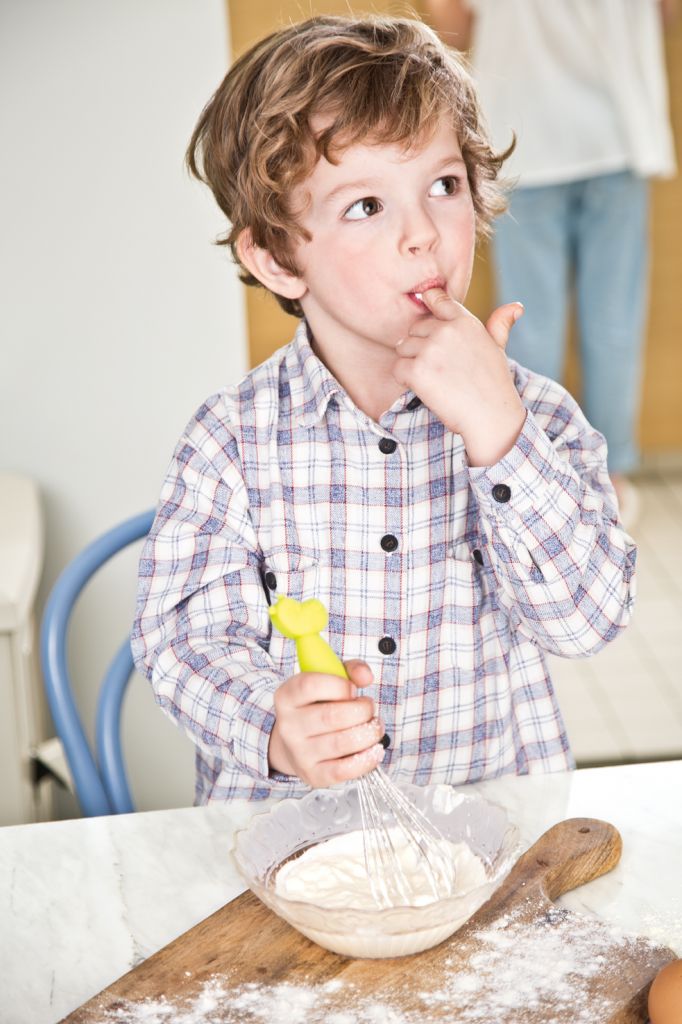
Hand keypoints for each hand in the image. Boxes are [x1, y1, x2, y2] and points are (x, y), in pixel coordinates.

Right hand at [268, 660, 384, 786]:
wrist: (296, 744)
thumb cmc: (318, 707)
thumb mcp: (327, 680)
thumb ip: (349, 670)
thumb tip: (365, 676)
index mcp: (287, 696)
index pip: (310, 686)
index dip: (340, 685)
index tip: (353, 689)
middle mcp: (289, 726)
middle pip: (332, 716)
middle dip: (362, 710)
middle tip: (369, 708)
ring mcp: (299, 753)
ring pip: (342, 742)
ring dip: (369, 732)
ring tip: (374, 726)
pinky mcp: (313, 775)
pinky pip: (344, 770)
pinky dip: (367, 759)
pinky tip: (375, 749)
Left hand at [393, 287, 526, 465]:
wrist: (490, 417)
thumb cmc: (493, 384)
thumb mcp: (497, 348)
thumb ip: (500, 325)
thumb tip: (516, 307)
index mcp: (465, 321)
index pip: (436, 298)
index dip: (429, 308)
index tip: (431, 327)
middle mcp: (446, 331)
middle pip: (414, 329)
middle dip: (420, 346)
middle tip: (440, 368)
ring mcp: (430, 350)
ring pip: (402, 348)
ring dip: (412, 363)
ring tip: (435, 379)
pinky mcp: (416, 371)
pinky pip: (397, 368)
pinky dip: (405, 380)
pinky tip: (425, 389)